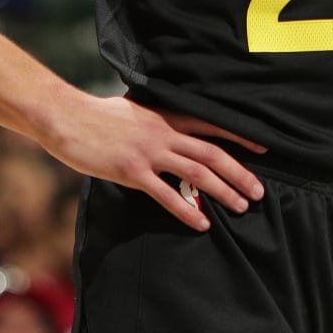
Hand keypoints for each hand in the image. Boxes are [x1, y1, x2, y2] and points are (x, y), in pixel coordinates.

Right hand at [42, 93, 265, 230]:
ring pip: (196, 175)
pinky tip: (202, 223)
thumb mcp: (137, 109)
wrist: (69, 118)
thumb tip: (173, 128)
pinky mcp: (133, 171)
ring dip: (222, 192)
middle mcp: (165, 133)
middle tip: (259, 192)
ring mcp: (150, 152)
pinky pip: (167, 195)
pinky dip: (187, 210)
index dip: (240, 138)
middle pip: (212, 154)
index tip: (264, 149)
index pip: (213, 126)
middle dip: (240, 174)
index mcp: (167, 116)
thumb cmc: (100, 115)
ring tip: (241, 207)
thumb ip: (159, 119)